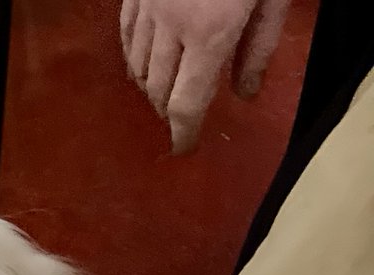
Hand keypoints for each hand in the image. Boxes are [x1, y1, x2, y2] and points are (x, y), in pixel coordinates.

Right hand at [120, 0, 290, 152]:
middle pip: (158, 89)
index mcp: (209, 31)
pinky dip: (133, 56)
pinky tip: (145, 61)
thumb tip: (245, 93)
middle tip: (183, 115)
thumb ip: (261, 43)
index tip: (184, 149)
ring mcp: (147, 5)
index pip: (186, 103)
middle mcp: (170, 25)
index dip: (183, 132)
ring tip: (165, 90)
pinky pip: (125, 34)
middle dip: (168, 109)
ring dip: (150, 85)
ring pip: (137, 65)